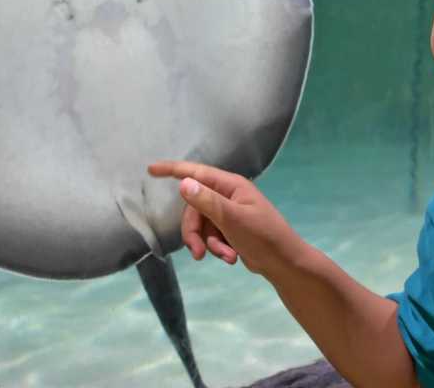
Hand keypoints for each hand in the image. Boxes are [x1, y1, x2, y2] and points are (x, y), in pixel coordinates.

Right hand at [147, 161, 302, 277]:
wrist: (283, 262)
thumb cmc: (263, 236)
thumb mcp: (233, 219)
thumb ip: (208, 202)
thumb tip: (184, 183)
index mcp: (230, 185)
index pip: (196, 172)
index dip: (172, 170)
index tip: (150, 170)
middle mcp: (228, 195)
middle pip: (194, 208)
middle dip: (193, 232)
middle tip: (198, 253)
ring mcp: (228, 212)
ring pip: (201, 225)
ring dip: (208, 243)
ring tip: (226, 257)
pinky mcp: (230, 229)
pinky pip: (210, 235)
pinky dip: (217, 247)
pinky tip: (231, 258)